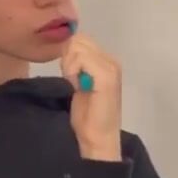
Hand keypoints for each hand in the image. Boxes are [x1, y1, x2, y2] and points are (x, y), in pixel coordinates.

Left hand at [61, 31, 121, 160]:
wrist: (99, 138)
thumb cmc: (88, 116)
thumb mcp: (80, 83)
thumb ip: (77, 64)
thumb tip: (66, 47)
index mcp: (107, 62)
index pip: (81, 39)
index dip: (68, 54)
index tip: (69, 75)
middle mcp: (112, 61)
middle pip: (78, 39)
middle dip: (67, 57)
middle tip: (70, 79)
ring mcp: (111, 68)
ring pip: (78, 47)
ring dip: (69, 65)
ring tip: (75, 83)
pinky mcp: (106, 77)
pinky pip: (82, 59)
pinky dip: (72, 71)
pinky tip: (76, 86)